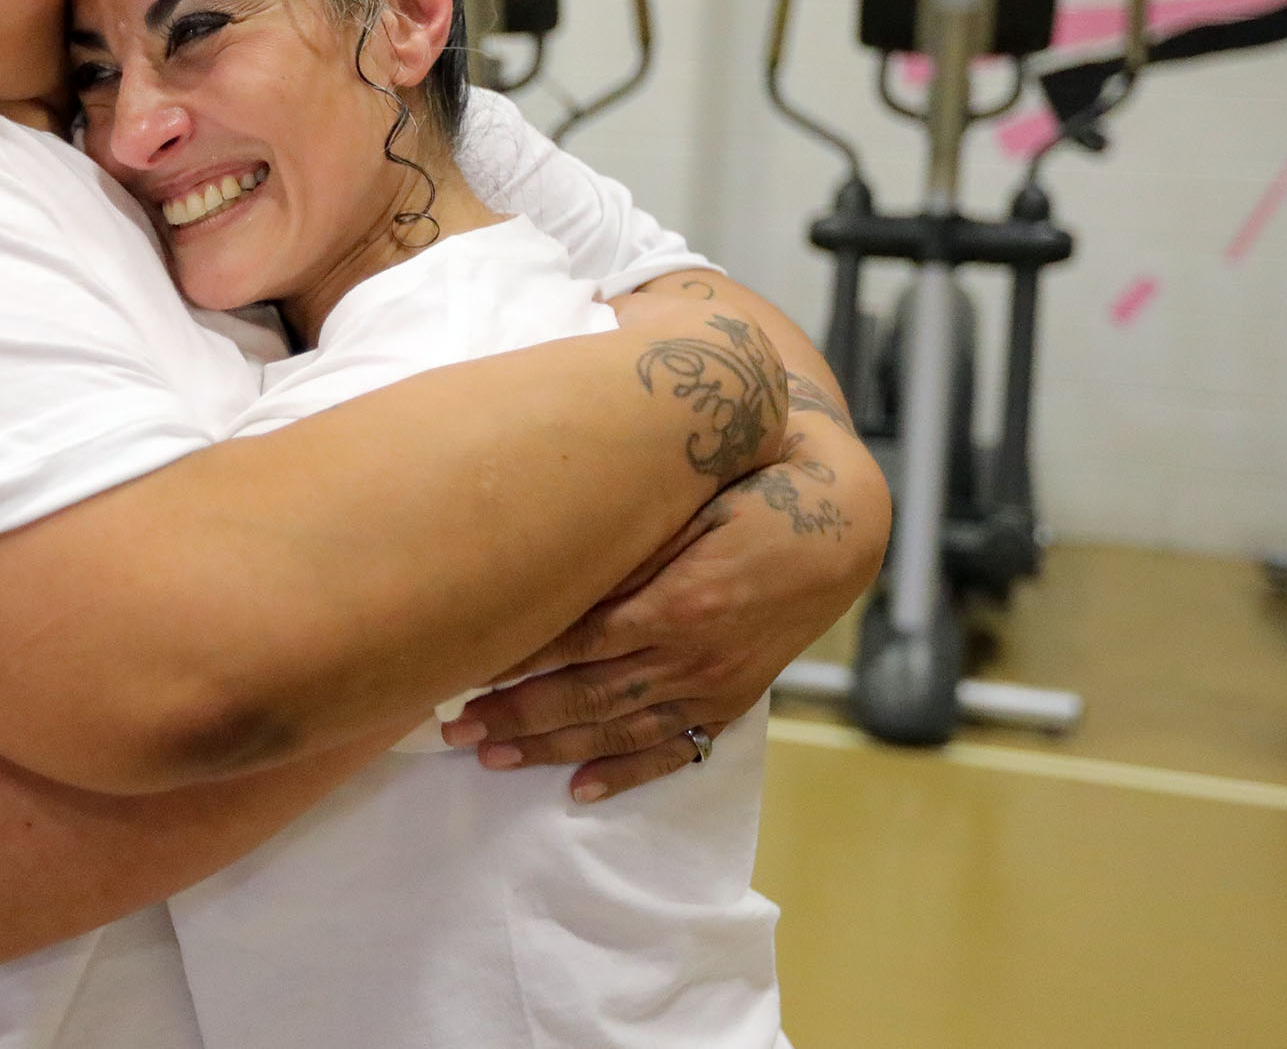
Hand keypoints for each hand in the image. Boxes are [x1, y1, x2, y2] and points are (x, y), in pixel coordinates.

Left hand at [443, 424, 884, 800]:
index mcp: (674, 602)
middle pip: (584, 694)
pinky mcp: (729, 701)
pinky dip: (624, 772)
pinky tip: (578, 790)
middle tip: (451, 728)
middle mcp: (691, 655)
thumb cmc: (746, 495)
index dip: (513, 659)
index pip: (573, 640)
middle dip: (513, 715)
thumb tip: (543, 566)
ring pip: (618, 729)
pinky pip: (673, 749)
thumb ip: (622, 545)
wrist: (835, 529)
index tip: (457, 668)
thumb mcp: (684, 505)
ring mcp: (713, 685)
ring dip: (550, 748)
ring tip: (489, 757)